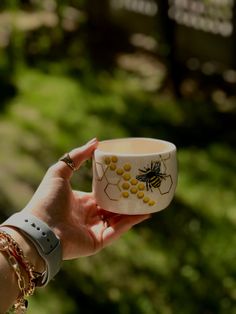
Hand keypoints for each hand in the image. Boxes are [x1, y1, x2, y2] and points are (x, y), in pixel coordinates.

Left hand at [22, 138, 149, 259]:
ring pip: (119, 220)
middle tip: (142, 190)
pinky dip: (131, 223)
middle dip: (127, 201)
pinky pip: (118, 231)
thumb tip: (95, 141)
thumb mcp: (59, 172)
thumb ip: (76, 156)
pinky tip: (145, 213)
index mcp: (81, 203)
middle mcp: (88, 217)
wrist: (40, 228)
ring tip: (148, 201)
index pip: (101, 196)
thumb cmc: (47, 200)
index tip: (127, 179)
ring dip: (133, 212)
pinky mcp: (98, 242)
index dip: (114, 188)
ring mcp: (94, 230)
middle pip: (112, 208)